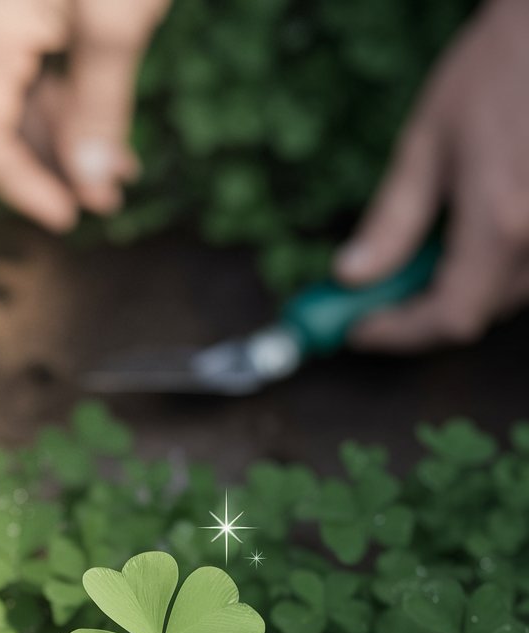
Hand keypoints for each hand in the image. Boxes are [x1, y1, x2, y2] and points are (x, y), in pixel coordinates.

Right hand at [0, 0, 168, 230]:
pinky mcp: (36, 11)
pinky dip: (79, 114)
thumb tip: (90, 184)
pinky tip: (115, 142)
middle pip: (4, 127)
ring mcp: (10, 18)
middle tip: (108, 202)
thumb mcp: (117, 21)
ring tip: (122, 175)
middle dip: (56, 172)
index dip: (19, 186)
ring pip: (29, 107)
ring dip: (74, 149)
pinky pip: (45, 78)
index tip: (66, 218)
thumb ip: (100, 104)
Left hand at [335, 0, 528, 349]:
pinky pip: (528, 271)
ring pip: (506, 297)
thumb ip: (391, 221)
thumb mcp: (429, 144)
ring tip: (428, 249)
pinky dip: (494, 267)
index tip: (361, 330)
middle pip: (479, 314)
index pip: (449, 318)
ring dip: (461, 289)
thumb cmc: (498, 69)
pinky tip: (474, 230)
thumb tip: (351, 276)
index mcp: (500, 223)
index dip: (400, 334)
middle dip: (423, 313)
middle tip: (379, 296)